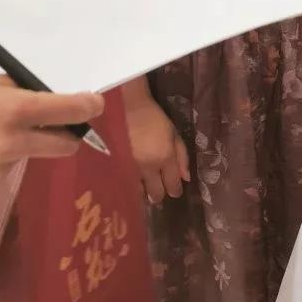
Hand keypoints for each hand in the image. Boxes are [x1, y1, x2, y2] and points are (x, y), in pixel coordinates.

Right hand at [0, 73, 102, 185]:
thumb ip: (26, 91)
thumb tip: (57, 97)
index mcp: (16, 109)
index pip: (69, 111)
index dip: (88, 107)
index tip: (95, 104)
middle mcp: (14, 141)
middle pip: (66, 145)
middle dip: (69, 132)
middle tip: (60, 120)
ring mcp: (3, 164)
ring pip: (39, 153)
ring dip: (35, 141)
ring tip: (5, 128)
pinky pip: (16, 164)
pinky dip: (12, 154)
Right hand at [123, 87, 189, 204]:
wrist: (126, 107)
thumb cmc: (153, 117)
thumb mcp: (174, 133)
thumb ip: (182, 156)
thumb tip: (186, 178)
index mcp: (165, 158)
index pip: (173, 185)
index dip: (175, 191)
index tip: (174, 190)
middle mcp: (148, 167)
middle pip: (156, 194)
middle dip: (159, 194)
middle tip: (158, 189)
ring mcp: (130, 168)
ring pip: (139, 192)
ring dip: (143, 191)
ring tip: (143, 186)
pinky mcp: (115, 166)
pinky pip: (125, 184)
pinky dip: (130, 185)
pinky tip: (130, 182)